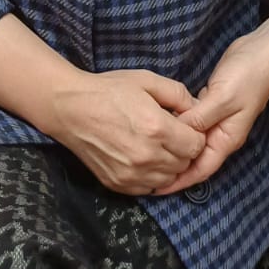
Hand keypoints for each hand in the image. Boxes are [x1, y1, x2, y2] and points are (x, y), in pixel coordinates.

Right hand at [47, 69, 206, 195]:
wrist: (71, 109)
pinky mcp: (119, 185)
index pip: (196, 145)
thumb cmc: (109, 90)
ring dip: (169, 165)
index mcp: (157, 129)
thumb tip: (197, 109)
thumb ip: (177, 93)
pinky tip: (142, 158)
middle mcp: (147, 157)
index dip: (194, 134)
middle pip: (184, 164)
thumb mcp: (147, 80)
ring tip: (156, 146)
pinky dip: (152, 176)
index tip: (184, 126)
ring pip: (169, 180)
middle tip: (170, 134)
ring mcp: (132, 175)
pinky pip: (149, 189)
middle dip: (183, 149)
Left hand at [156, 31, 268, 194]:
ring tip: (151, 151)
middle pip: (194, 158)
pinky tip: (162, 124)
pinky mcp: (210, 104)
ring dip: (174, 145)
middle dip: (174, 167)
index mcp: (226, 139)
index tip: (158, 189)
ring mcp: (215, 118)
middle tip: (147, 171)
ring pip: (191, 140)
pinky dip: (177, 126)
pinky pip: (191, 122)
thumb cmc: (247, 76)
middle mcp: (220, 133)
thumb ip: (200, 117)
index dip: (180, 181)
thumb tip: (175, 134)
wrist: (263, 51)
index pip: (201, 169)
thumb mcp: (222, 98)